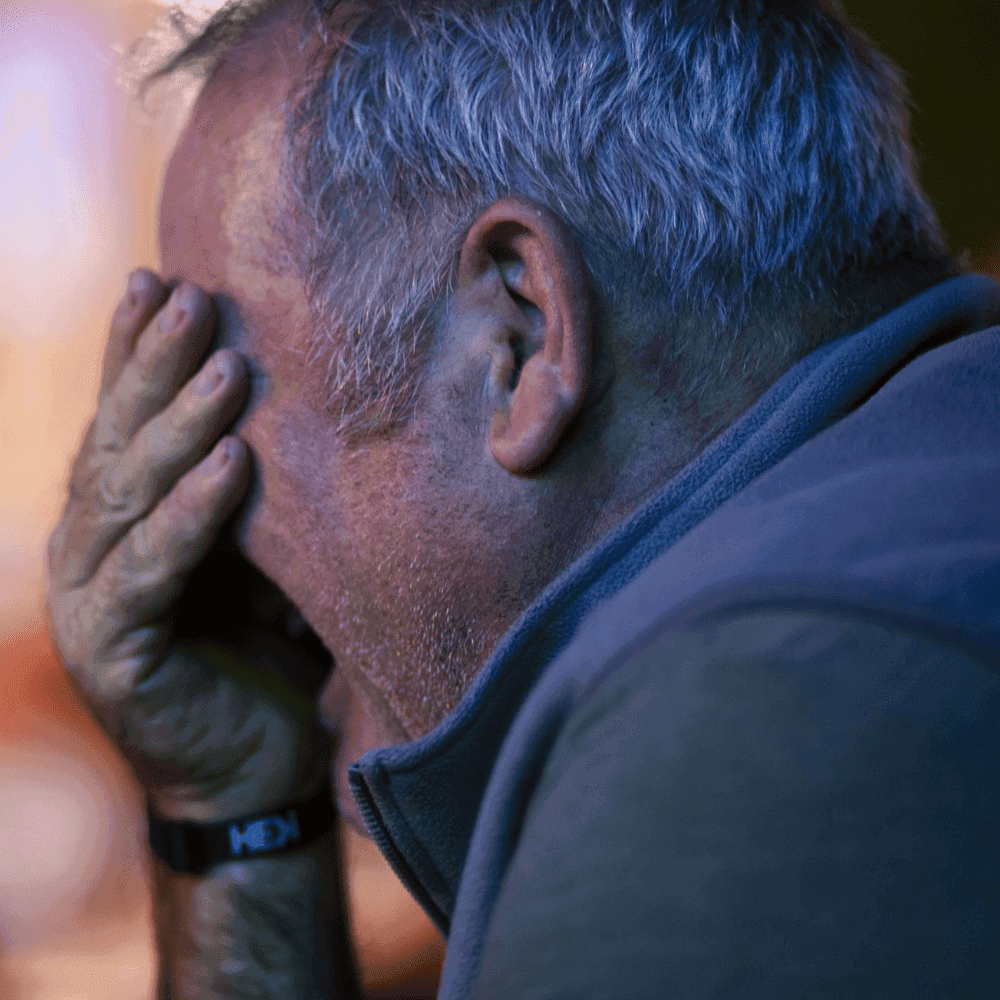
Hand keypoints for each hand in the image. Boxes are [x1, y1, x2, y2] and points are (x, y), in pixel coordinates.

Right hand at [46, 271, 332, 822]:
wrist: (253, 768)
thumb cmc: (262, 649)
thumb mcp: (257, 554)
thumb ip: (247, 490)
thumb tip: (294, 402)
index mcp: (118, 518)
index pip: (121, 420)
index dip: (135, 351)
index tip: (164, 278)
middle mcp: (87, 549)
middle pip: (117, 441)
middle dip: (153, 365)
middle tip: (194, 296)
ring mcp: (88, 601)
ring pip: (127, 494)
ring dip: (176, 424)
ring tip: (225, 363)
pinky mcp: (110, 653)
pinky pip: (153, 570)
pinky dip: (192, 514)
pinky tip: (231, 462)